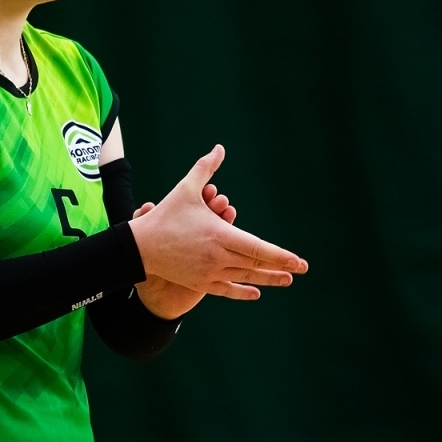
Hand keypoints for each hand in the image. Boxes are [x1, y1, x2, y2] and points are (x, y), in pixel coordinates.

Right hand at [126, 145, 307, 299]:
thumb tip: (219, 148)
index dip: (280, 255)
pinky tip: (256, 293)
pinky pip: (226, 290)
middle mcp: (218, 256)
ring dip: (267, 280)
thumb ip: (205, 168)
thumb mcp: (187, 189)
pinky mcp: (200, 283)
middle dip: (281, 267)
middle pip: (255, 264)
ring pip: (244, 278)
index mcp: (220, 234)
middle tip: (301, 268)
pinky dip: (242, 292)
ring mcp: (209, 272)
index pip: (258, 247)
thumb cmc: (166, 215)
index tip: (298, 260)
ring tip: (286, 280)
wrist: (140, 246)